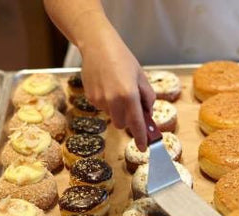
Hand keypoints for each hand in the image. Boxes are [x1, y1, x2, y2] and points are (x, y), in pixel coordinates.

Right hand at [79, 28, 155, 150]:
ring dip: (117, 110)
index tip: (144, 147)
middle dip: (128, 120)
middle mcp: (113, 101)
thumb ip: (147, 98)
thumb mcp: (141, 77)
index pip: (136, 124)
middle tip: (132, 106)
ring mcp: (99, 100)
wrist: (97, 46)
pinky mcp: (90, 98)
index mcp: (129, 95)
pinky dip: (107, 102)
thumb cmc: (122, 58)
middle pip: (121, 124)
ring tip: (117, 89)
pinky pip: (102, 107)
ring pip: (111, 116)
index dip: (141, 137)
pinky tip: (107, 86)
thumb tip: (147, 114)